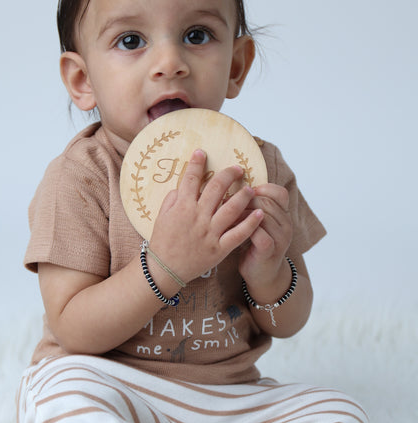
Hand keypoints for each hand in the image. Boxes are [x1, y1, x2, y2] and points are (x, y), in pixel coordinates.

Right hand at [148, 150, 263, 283]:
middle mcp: (198, 217)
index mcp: (182, 207)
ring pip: (232, 208)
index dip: (197, 162)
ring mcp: (209, 233)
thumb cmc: (162, 243)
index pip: (191, 178)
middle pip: (217, 188)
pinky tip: (260, 213)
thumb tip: (183, 187)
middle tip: (238, 168)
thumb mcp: (161, 217)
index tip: (202, 152)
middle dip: (229, 174)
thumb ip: (172, 199)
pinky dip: (251, 223)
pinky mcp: (219, 249)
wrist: (164, 270)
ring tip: (251, 189)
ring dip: (244, 195)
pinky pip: (239, 234)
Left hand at [238, 183, 292, 294]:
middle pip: (267, 202)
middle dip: (245, 201)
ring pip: (263, 215)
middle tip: (226, 204)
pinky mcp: (270, 250)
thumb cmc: (254, 246)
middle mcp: (286, 224)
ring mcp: (281, 238)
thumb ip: (253, 207)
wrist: (262, 276)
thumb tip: (231, 187)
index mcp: (284, 215)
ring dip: (241, 214)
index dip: (262, 189)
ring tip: (227, 216)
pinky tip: (232, 229)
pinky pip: (258, 232)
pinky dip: (244, 228)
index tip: (243, 194)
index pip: (279, 192)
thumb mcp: (257, 223)